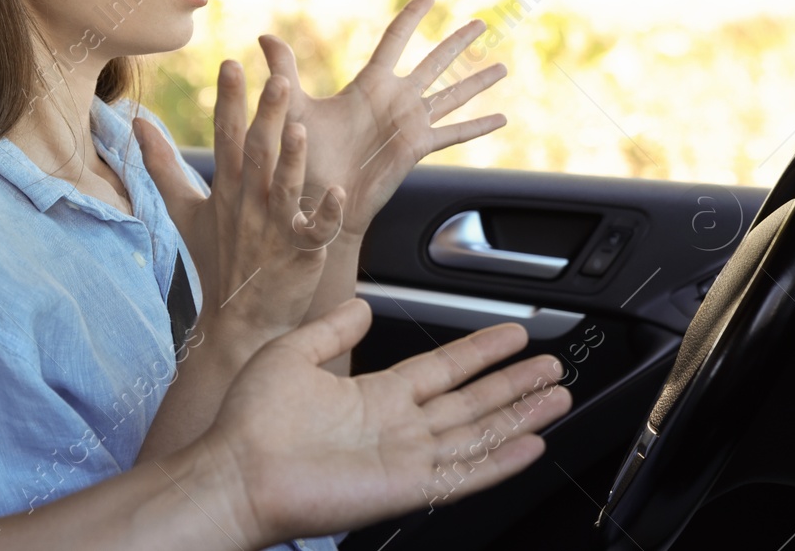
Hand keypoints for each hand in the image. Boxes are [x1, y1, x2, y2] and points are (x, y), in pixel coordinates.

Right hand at [135, 64, 343, 347]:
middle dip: (267, 116)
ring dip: (293, 159)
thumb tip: (137, 123)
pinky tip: (339, 194)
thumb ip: (161, 164)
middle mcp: (249, 203)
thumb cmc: (215, 260)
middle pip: (258, 154)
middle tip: (279, 79)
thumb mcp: (184, 210)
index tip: (232, 64)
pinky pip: (315, 231)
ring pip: (285, 188)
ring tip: (300, 128)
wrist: (237, 321)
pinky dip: (327, 214)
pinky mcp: (300, 254)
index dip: (229, 101)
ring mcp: (274, 229)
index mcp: (226, 188)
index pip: (225, 137)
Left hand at [208, 300, 570, 544]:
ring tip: (559, 396)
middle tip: (553, 365)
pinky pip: (464, 472)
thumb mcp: (293, 353)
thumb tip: (360, 307)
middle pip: (471, 400)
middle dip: (514, 383)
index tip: (513, 334)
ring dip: (520, 414)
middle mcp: (397, 427)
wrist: (236, 471)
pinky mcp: (406, 487)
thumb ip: (331, 330)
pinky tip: (532, 444)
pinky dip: (500, 459)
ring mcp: (405, 458)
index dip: (479, 352)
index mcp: (373, 396)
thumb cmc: (250, 421)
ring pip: (478, 432)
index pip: (441, 369)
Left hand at [257, 0, 506, 243]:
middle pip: (434, 61)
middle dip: (457, 42)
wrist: (315, 196)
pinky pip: (454, 133)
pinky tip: (502, 118)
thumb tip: (264, 37)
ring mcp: (410, 123)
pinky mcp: (417, 147)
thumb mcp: (294, 105)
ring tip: (504, 67)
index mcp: (369, 84)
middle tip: (482, 22)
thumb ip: (284, 69)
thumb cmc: (302, 154)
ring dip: (478, 81)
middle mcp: (395, 99)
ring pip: (452, 94)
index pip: (395, 41)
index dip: (412, 18)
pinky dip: (478, 126)